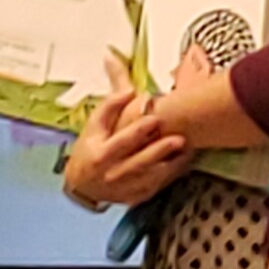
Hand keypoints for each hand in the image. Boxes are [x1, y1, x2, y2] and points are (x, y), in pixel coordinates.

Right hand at [65, 59, 191, 205]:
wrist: (83, 185)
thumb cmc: (90, 150)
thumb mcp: (94, 126)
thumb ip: (110, 103)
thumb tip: (119, 73)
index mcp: (101, 154)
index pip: (121, 141)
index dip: (137, 129)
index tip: (152, 114)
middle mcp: (113, 173)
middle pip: (139, 161)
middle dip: (158, 149)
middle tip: (178, 136)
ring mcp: (126, 187)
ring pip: (151, 176)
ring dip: (169, 162)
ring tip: (186, 147)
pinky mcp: (137, 196)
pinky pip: (156, 185)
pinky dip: (171, 174)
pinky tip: (184, 160)